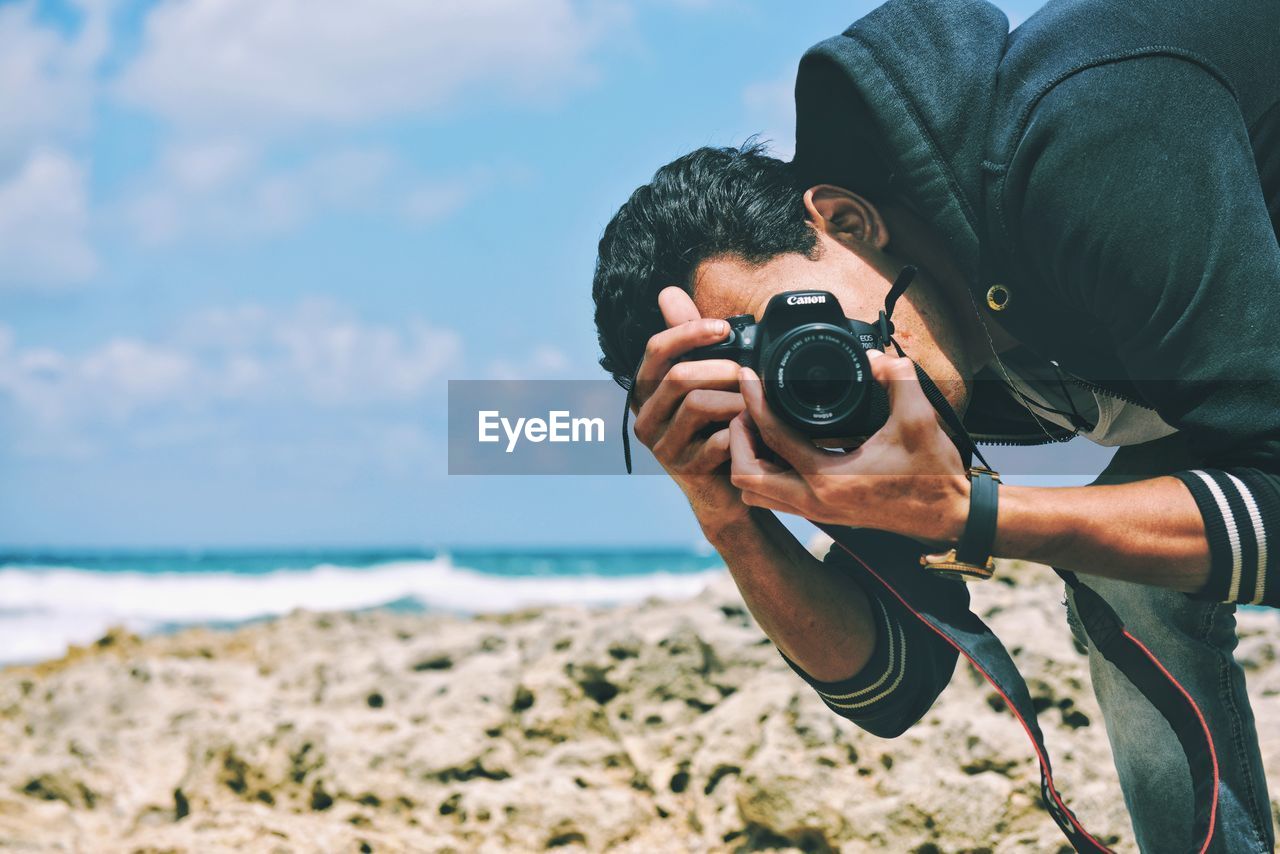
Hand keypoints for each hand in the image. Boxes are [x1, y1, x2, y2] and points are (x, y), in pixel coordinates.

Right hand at [630, 287, 748, 528]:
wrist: (729, 487)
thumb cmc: (719, 423)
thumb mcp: (705, 379)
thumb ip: (688, 340)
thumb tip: (667, 293)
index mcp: (647, 390)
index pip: (656, 350)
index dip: (689, 332)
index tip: (724, 328)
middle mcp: (645, 417)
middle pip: (679, 377)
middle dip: (723, 368)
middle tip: (751, 373)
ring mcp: (663, 447)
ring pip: (698, 405)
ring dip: (736, 398)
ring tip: (757, 401)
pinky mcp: (685, 471)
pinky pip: (715, 440)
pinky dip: (741, 431)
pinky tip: (756, 430)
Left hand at [727, 351, 969, 547]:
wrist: (949, 516)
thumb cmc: (934, 475)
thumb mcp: (919, 419)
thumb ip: (897, 378)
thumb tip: (875, 356)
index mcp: (829, 479)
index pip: (772, 437)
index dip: (754, 400)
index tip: (749, 377)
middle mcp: (814, 501)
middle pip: (745, 476)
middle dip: (737, 439)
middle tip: (747, 408)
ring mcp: (816, 512)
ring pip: (755, 493)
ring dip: (748, 460)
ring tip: (758, 427)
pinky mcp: (822, 513)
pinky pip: (774, 496)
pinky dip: (765, 472)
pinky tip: (780, 445)